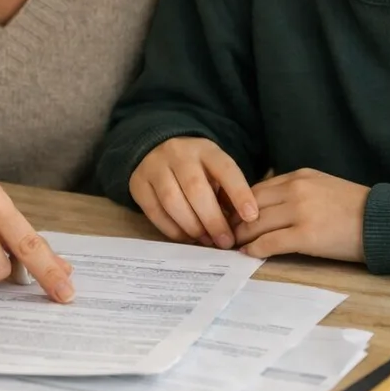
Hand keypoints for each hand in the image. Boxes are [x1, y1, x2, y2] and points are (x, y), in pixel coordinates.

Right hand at [129, 136, 257, 247]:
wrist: (155, 148)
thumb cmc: (195, 167)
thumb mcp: (214, 170)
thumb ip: (227, 193)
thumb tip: (240, 224)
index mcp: (205, 149)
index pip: (225, 169)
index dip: (240, 193)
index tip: (251, 217)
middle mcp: (178, 154)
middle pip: (195, 188)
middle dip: (213, 219)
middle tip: (225, 241)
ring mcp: (154, 167)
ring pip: (172, 201)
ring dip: (192, 227)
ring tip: (206, 241)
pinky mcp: (138, 184)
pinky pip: (154, 212)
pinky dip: (172, 230)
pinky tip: (186, 237)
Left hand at [233, 168, 367, 262]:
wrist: (382, 221)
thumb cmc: (355, 207)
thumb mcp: (323, 186)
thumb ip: (296, 190)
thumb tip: (270, 204)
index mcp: (299, 176)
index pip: (257, 188)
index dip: (239, 204)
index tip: (230, 216)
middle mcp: (296, 190)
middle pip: (251, 205)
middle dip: (234, 220)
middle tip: (223, 233)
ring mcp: (300, 212)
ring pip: (256, 223)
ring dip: (241, 236)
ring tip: (232, 245)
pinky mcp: (306, 235)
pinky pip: (270, 242)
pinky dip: (255, 248)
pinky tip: (248, 254)